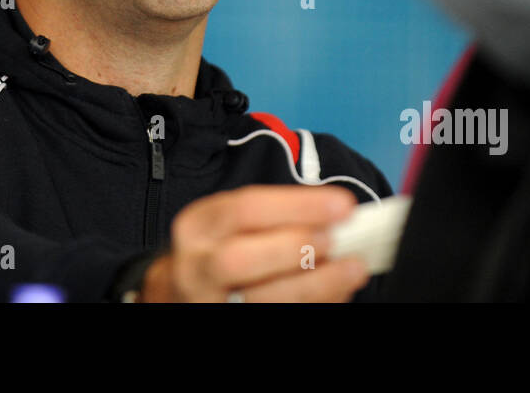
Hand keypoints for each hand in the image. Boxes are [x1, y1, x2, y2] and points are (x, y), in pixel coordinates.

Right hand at [136, 185, 370, 301]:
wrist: (178, 294)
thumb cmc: (217, 252)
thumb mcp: (231, 225)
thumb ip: (275, 219)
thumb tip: (337, 216)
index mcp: (198, 227)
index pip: (244, 208)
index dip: (298, 206)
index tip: (343, 205)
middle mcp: (194, 267)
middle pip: (239, 259)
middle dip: (294, 247)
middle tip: (336, 240)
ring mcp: (205, 303)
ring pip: (256, 300)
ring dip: (312, 286)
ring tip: (351, 270)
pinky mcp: (222, 323)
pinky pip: (269, 318)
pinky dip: (309, 306)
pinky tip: (334, 294)